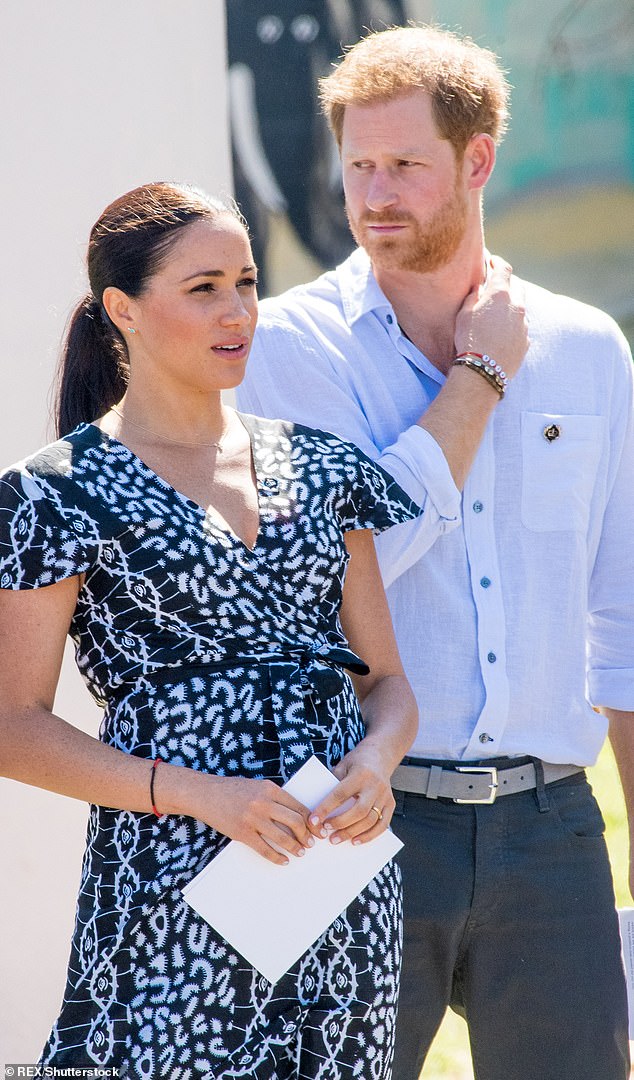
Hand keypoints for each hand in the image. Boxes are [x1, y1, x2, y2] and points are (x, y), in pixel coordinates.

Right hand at [197, 775, 314, 864]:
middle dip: (306, 835)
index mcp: (270, 788)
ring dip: (295, 848)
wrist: (205, 793)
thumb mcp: (257, 786)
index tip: (318, 830)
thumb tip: (296, 815)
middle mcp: (263, 802)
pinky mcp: (242, 833)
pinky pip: (264, 849)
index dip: (311, 820)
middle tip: (310, 843)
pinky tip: (283, 860)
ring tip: (300, 853)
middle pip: (295, 822)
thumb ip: (274, 797)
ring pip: (282, 837)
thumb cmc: (232, 789)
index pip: (298, 806)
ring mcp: (252, 818)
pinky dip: (277, 857)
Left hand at [308, 746, 395, 845]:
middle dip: (340, 824)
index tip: (313, 820)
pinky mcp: (391, 803)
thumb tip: (319, 810)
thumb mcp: (342, 766)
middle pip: (358, 810)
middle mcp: (375, 785)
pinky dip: (369, 836)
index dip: (325, 808)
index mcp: (360, 774)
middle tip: (325, 832)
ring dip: (352, 832)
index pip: (340, 794)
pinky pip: (382, 825)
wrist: (381, 754)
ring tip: (336, 839)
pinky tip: (356, 841)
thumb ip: (333, 785)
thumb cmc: (356, 762)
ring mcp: (385, 795)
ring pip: (370, 820)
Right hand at [455, 256, 528, 380]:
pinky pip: (521, 327)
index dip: (497, 262)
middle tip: (496, 284)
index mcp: (500, 294)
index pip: (503, 269)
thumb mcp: (464, 313)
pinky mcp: (525, 341)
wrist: (482, 372)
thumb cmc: (468, 340)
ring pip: (520, 307)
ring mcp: (524, 324)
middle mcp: (517, 306)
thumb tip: (480, 288)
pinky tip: (502, 331)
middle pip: (517, 285)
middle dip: (507, 282)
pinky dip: (513, 324)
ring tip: (498, 311)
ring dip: (511, 305)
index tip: (492, 261)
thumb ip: (474, 296)